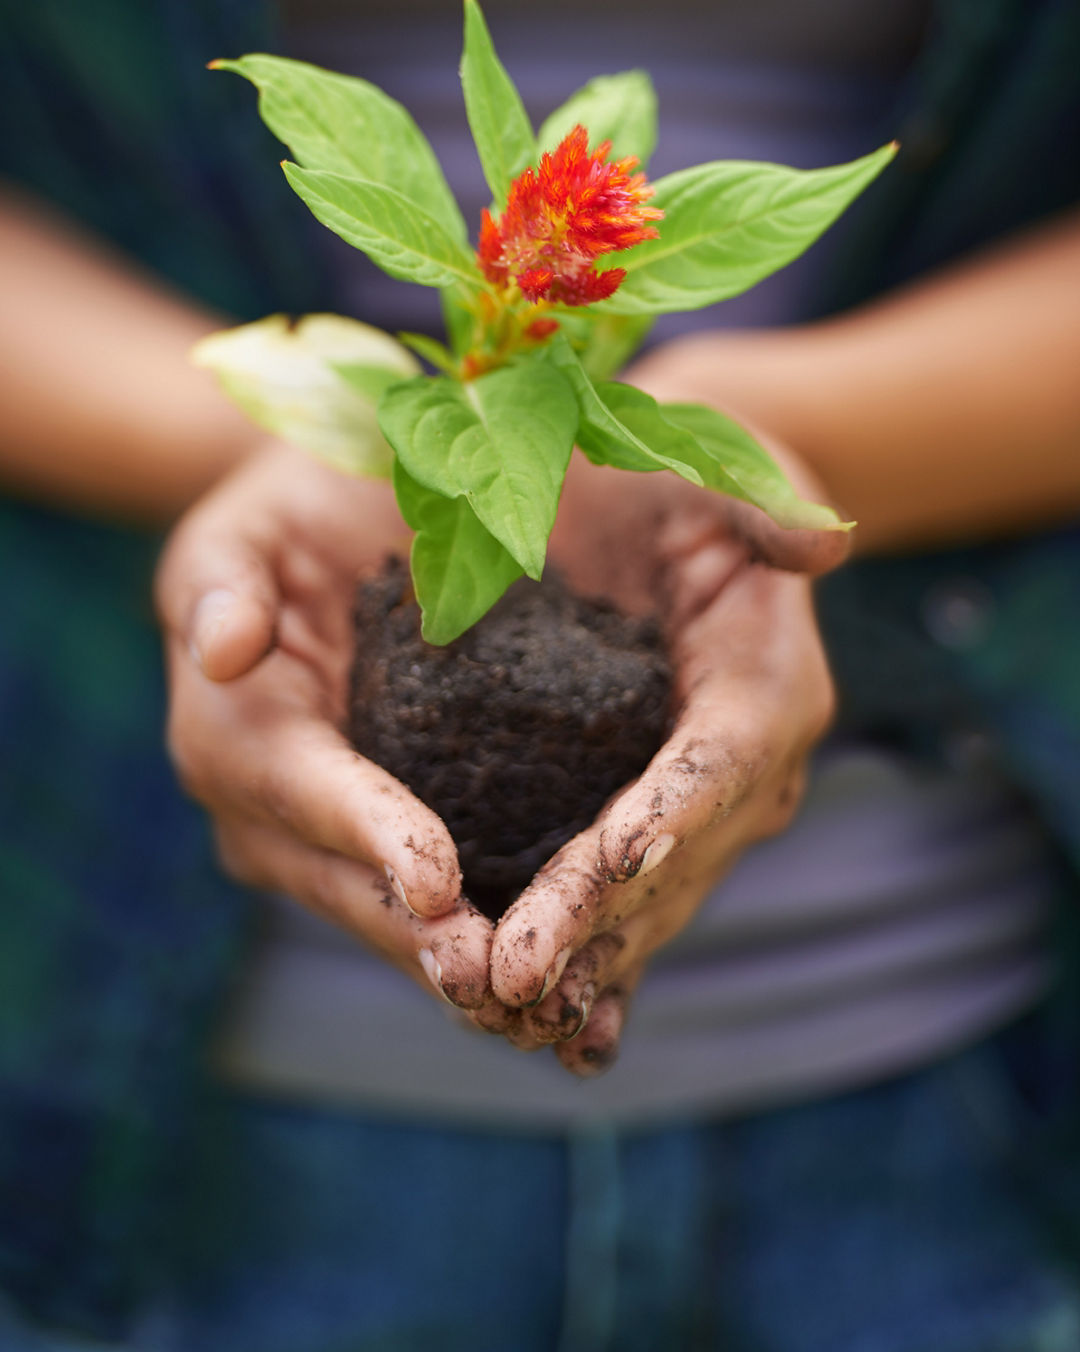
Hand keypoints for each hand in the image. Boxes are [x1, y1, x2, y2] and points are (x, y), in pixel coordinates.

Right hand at [155, 443, 497, 1015]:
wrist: (335, 538)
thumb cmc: (291, 518)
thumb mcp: (247, 527)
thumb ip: (224, 582)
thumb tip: (221, 650)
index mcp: (231, 736)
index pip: (297, 792)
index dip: (365, 835)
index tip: (437, 880)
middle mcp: (268, 810)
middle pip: (343, 886)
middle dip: (419, 938)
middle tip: (502, 983)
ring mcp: (322, 843)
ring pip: (386, 919)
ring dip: (456, 967)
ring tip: (537, 1010)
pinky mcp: (383, 850)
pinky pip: (427, 913)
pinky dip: (482, 952)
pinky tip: (553, 995)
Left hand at [488, 428, 846, 1075]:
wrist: (670, 526)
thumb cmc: (680, 479)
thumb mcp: (716, 462)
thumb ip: (762, 501)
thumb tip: (826, 540)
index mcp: (769, 686)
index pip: (714, 767)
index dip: (662, 821)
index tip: (598, 872)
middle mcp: (750, 770)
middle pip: (675, 860)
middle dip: (594, 920)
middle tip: (511, 978)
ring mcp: (707, 815)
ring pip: (649, 904)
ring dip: (582, 962)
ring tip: (507, 1015)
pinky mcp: (657, 833)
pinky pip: (627, 909)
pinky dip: (593, 966)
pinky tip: (552, 1031)